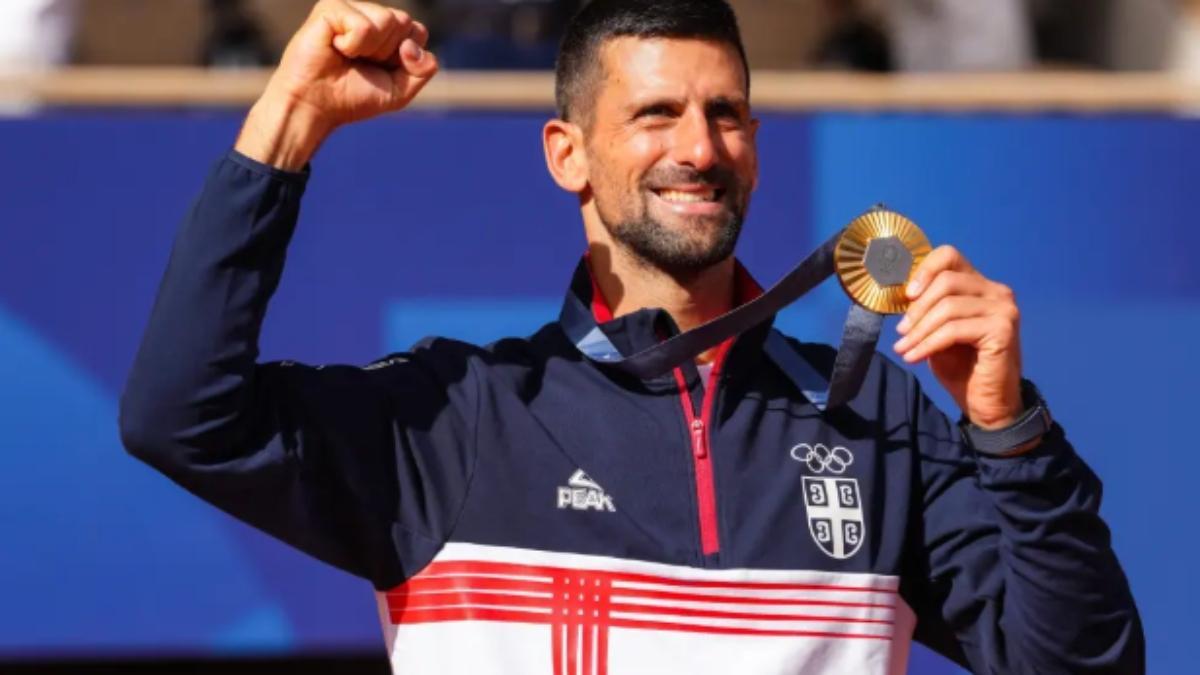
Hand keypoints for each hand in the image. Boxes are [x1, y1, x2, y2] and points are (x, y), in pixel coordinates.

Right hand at [236, 0, 437, 168]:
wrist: (315, 106)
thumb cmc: (353, 97)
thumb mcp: (400, 91)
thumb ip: (423, 69)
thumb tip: (412, 45)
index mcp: (388, 31)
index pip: (418, 31)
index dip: (406, 58)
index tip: (381, 69)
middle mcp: (370, 14)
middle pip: (404, 22)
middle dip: (388, 52)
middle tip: (361, 63)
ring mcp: (350, 8)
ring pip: (387, 20)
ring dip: (371, 49)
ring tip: (348, 56)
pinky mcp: (331, 8)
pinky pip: (364, 26)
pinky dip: (353, 46)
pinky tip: (335, 48)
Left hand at [892, 246, 1023, 429]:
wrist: (986, 404)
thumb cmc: (961, 366)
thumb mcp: (936, 331)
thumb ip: (926, 308)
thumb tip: (900, 294)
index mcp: (981, 286)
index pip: (950, 256)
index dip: (924, 270)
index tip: (906, 296)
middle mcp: (997, 292)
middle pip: (946, 281)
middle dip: (917, 309)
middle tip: (901, 332)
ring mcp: (1003, 309)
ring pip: (948, 306)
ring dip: (919, 330)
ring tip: (903, 348)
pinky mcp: (1002, 329)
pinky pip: (954, 329)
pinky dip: (928, 343)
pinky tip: (914, 357)